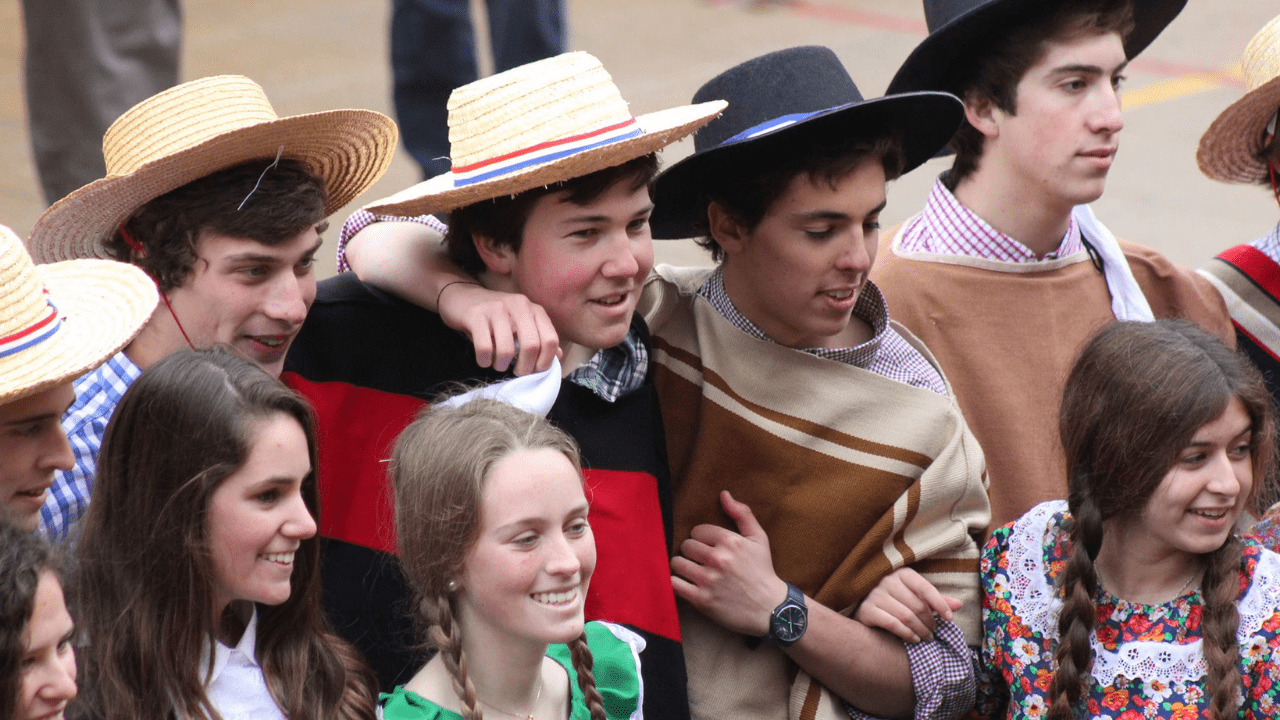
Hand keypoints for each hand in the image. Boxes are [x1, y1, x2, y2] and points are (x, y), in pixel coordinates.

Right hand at [438, 282, 560, 374]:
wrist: (462, 298)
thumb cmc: (496, 318)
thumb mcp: (521, 325)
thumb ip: (540, 339)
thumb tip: (559, 357)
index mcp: (534, 309)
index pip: (551, 339)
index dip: (545, 361)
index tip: (535, 370)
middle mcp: (519, 305)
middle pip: (532, 345)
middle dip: (525, 367)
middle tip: (517, 372)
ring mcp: (496, 308)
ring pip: (507, 350)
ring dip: (502, 365)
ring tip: (498, 365)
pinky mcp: (476, 315)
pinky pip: (484, 348)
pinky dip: (484, 361)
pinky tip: (484, 360)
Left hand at [670, 491, 787, 635]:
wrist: (770, 609)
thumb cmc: (763, 571)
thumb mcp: (759, 539)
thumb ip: (742, 514)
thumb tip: (723, 494)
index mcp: (731, 541)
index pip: (697, 530)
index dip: (701, 538)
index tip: (708, 547)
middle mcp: (718, 559)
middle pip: (686, 546)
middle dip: (691, 552)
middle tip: (700, 561)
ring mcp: (709, 580)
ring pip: (677, 563)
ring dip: (682, 566)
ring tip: (691, 571)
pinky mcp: (702, 600)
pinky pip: (675, 584)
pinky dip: (677, 583)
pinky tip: (685, 584)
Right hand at [854, 568, 959, 642]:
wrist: (862, 604)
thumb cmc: (895, 599)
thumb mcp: (915, 595)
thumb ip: (936, 600)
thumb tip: (959, 605)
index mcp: (902, 573)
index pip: (925, 588)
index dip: (940, 604)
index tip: (949, 619)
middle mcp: (887, 581)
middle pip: (917, 605)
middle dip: (929, 622)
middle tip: (933, 633)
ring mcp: (875, 595)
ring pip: (906, 616)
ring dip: (920, 630)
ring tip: (926, 638)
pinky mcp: (866, 610)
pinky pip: (891, 624)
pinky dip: (906, 633)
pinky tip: (913, 639)